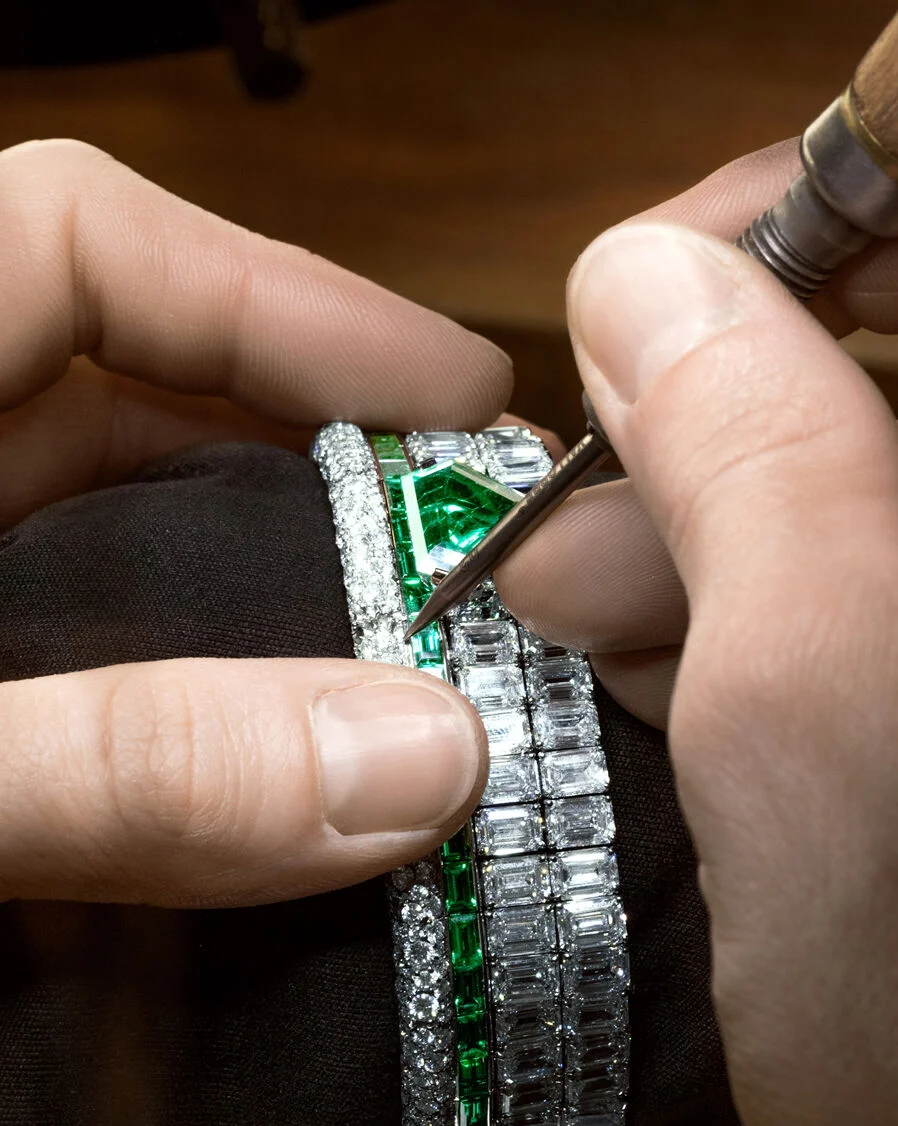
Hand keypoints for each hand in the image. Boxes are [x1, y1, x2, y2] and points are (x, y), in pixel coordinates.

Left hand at [0, 139, 509, 905]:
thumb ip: (121, 765)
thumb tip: (408, 764)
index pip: (82, 240)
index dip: (286, 296)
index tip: (454, 391)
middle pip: (140, 404)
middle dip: (313, 465)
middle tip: (469, 548)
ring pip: (126, 549)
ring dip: (270, 597)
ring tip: (412, 656)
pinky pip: (91, 669)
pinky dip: (192, 704)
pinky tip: (279, 765)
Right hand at [497, 126, 897, 1125]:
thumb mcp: (806, 722)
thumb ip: (746, 464)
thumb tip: (655, 278)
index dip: (860, 194)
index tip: (703, 278)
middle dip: (770, 410)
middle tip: (602, 489)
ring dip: (777, 531)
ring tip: (610, 602)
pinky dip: (845, 614)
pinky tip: (710, 667)